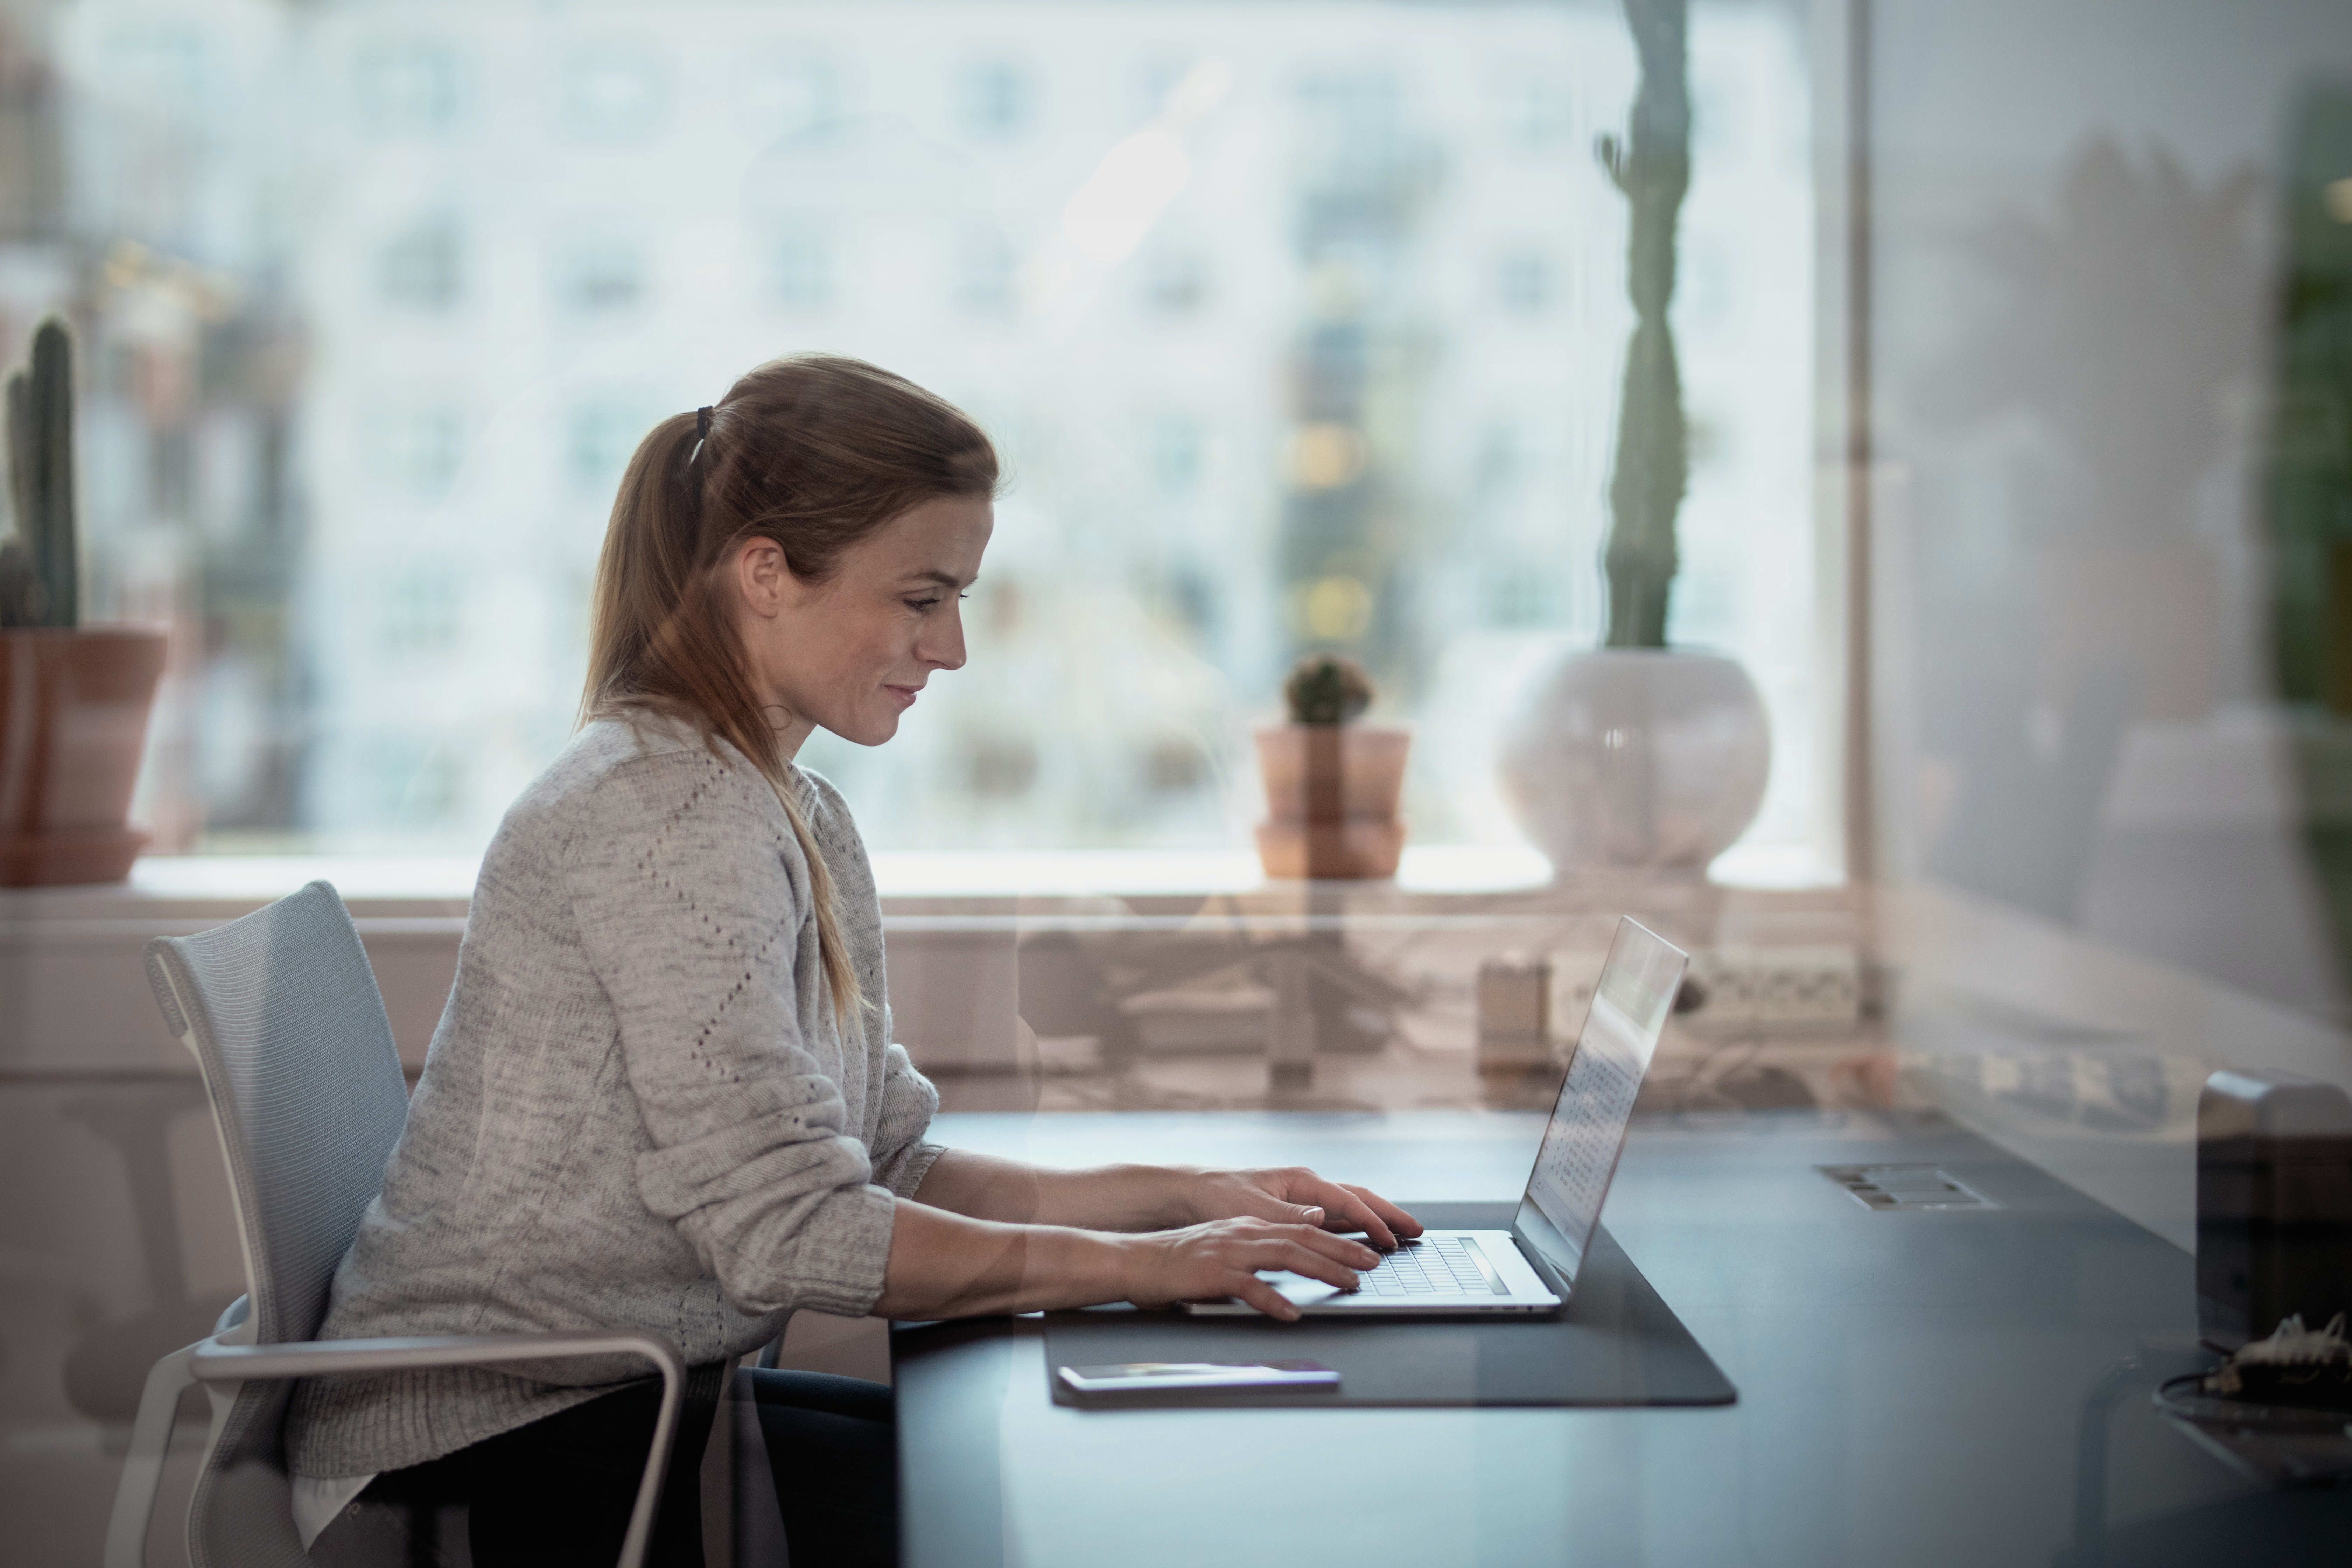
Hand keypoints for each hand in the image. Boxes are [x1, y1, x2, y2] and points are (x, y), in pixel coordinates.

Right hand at [1119, 1218, 1379, 1320]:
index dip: (1337, 1241)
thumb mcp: (1222, 1254)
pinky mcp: (1212, 1273)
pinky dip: (1273, 1299)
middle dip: (1343, 1251)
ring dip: (1322, 1269)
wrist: (1134, 1261)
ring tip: (1349, 1284)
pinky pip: (1249, 1286)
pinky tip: (1292, 1313)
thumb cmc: (1177, 1263)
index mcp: (1248, 1227)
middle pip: (1303, 1238)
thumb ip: (1254, 1261)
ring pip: (1285, 1255)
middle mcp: (1244, 1233)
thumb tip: (1286, 1280)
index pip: (1302, 1229)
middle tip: (1372, 1265)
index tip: (1365, 1253)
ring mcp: (1229, 1251)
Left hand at [1182, 1166, 1424, 1250]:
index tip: (1391, 1239)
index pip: (1346, 1201)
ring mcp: (1305, 1200)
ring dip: (1377, 1220)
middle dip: (1388, 1214)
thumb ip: (1288, 1215)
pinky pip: (1336, 1221)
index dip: (1371, 1220)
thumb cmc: (1220, 1197)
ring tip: (1403, 1234)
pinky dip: (1357, 1228)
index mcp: (1300, 1181)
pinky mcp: (1298, 1214)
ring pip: (1351, 1208)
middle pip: (1359, 1199)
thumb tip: (1322, 1217)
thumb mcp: (1252, 1209)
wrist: (1194, 1194)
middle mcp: (1307, 1188)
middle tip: (1417, 1230)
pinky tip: (1369, 1240)